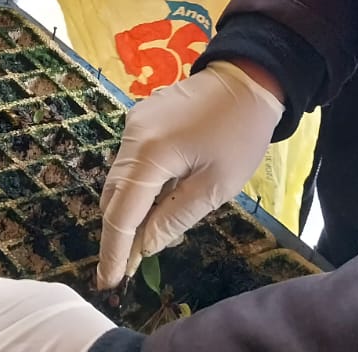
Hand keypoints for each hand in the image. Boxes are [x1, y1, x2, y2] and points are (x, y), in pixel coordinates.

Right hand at [97, 60, 283, 288]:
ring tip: (145, 240)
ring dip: (129, 210)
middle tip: (128, 268)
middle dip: (119, 233)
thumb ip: (174, 217)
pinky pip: (132, 160)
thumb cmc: (239, 134)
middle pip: (114, 195)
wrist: (248, 77)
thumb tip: (145, 246)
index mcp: (149, 154)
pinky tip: (155, 203)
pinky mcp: (142, 118)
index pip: (121, 213)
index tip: (109, 281)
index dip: (114, 250)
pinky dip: (138, 187)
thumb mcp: (215, 185)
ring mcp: (134, 123)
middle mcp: (132, 136)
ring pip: (121, 178)